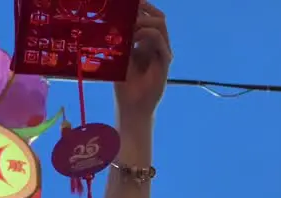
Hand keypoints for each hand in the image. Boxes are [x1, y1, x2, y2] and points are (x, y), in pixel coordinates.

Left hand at [114, 2, 171, 119]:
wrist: (132, 105)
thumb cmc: (124, 83)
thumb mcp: (119, 55)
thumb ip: (121, 38)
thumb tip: (116, 18)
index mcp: (146, 42)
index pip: (150, 17)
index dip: (141, 7)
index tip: (127, 3)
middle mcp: (157, 45)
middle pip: (158, 17)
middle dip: (144, 8)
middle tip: (129, 8)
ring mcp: (163, 52)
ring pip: (160, 25)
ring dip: (143, 20)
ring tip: (130, 23)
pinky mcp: (165, 61)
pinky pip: (159, 40)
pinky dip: (146, 34)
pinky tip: (134, 36)